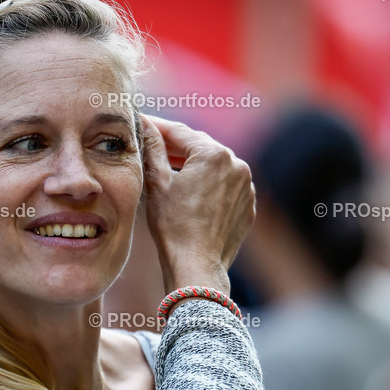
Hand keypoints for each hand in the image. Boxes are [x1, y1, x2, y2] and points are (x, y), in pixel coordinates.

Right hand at [141, 115, 254, 293]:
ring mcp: (246, 187)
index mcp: (214, 154)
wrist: (197, 265)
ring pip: (215, 167)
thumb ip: (153, 147)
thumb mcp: (157, 182)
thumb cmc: (173, 226)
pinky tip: (191, 193)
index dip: (156, 127)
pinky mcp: (248, 206)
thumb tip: (145, 125)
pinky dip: (210, 185)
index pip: (180, 132)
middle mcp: (237, 165)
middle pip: (200, 147)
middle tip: (152, 144)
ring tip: (170, 170)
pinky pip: (226, 187)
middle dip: (176, 146)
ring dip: (194, 165)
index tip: (141, 123)